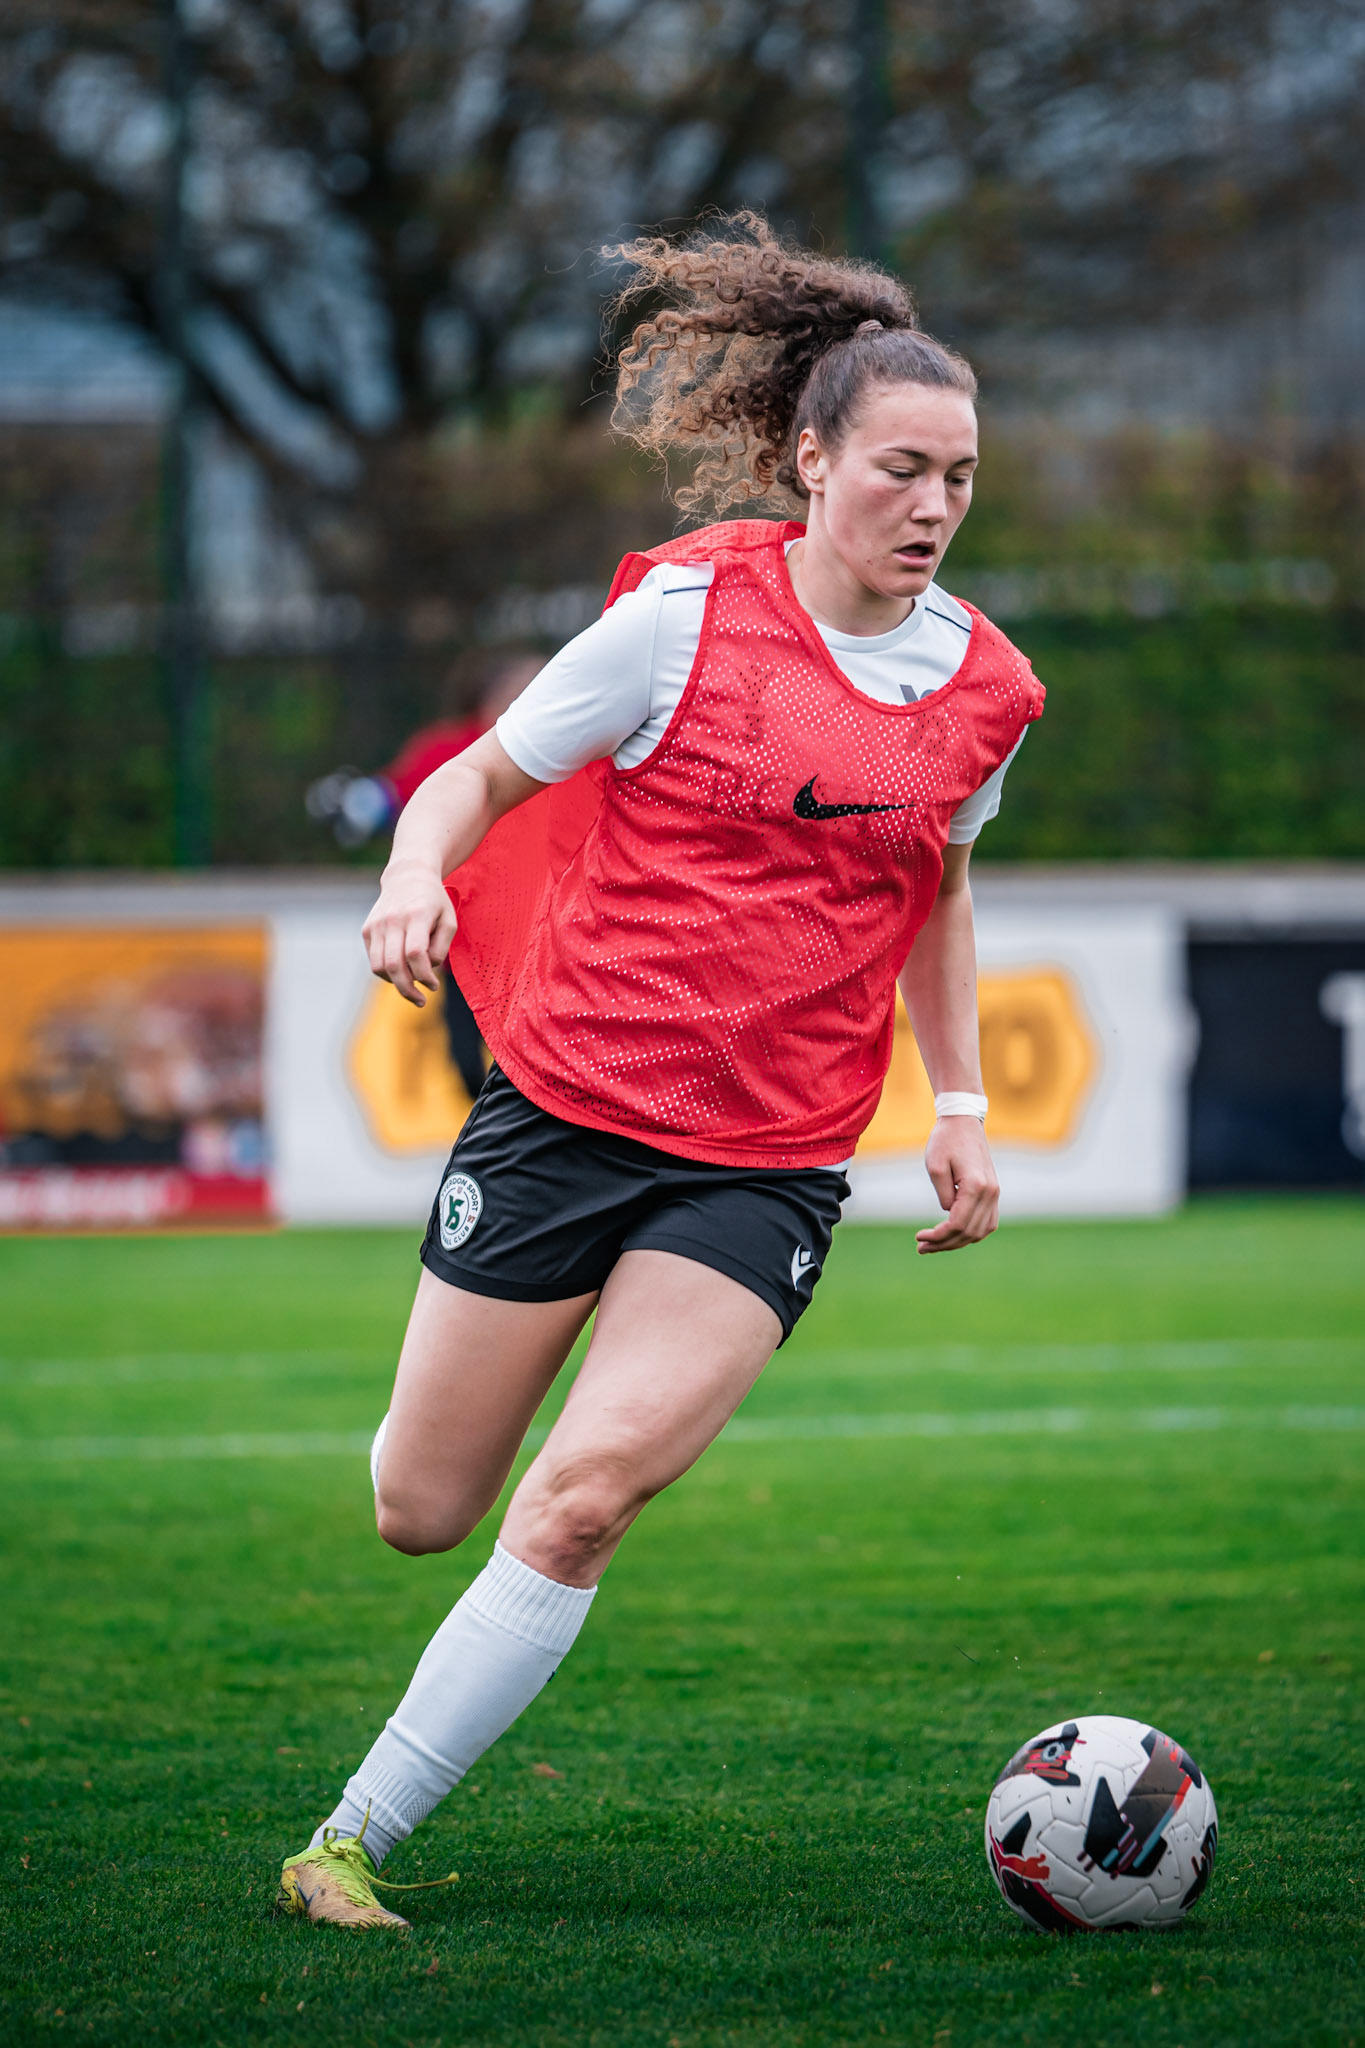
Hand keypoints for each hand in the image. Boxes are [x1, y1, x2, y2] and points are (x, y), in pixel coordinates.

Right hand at [362, 861, 457, 1006]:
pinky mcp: (367, 929)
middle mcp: (393, 919)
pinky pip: (374, 960)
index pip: (415, 953)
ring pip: (379, 966)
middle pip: (394, 964)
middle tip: (421, 1000)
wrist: (407, 876)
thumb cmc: (434, 901)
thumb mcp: (449, 920)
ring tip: (411, 988)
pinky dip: (387, 973)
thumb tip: (427, 969)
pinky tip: (401, 972)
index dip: (424, 976)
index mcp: (417, 915)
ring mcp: (377, 924)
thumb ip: (441, 947)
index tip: (434, 986)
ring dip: (395, 984)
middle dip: (408, 989)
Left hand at [916, 1117, 999, 1253]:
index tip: (919, 1238)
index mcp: (975, 1186)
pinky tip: (953, 1236)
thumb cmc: (945, 1141)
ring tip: (934, 1245)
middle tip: (921, 1247)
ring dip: (958, 1242)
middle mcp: (990, 1192)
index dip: (937, 1237)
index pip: (957, 1224)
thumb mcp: (935, 1166)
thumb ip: (943, 1195)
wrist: (964, 1121)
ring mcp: (995, 1193)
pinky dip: (972, 1233)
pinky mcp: (993, 1191)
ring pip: (980, 1231)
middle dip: (944, 1244)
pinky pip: (987, 1222)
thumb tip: (948, 1214)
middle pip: (969, 1232)